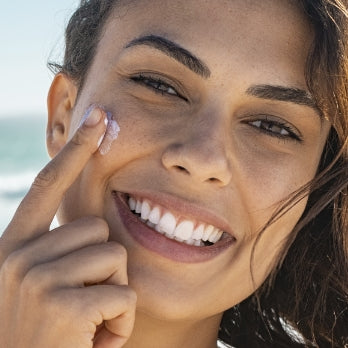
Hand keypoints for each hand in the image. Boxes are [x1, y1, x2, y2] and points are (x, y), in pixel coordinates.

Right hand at [0, 107, 135, 347]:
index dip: (74, 150)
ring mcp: (35, 278)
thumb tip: (94, 222)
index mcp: (14, 247)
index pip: (48, 184)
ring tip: (87, 324)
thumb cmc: (48, 336)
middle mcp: (17, 255)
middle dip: (104, 268)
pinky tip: (94, 342)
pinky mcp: (60, 304)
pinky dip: (121, 322)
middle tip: (83, 305)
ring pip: (114, 257)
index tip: (97, 118)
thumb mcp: (45, 287)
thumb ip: (61, 249)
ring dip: (113, 293)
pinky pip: (122, 293)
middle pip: (97, 230)